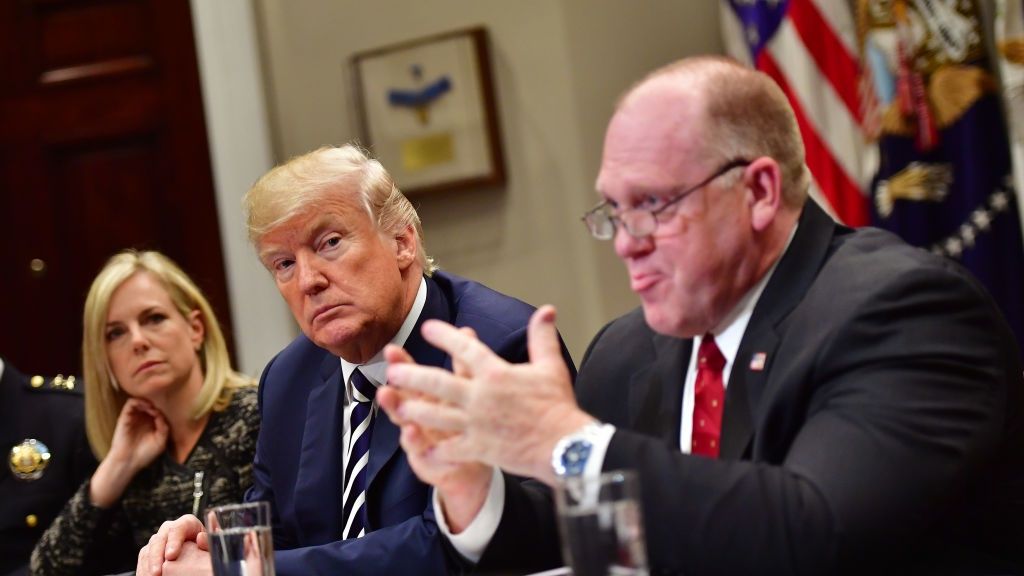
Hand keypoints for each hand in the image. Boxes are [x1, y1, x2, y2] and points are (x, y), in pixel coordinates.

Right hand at [90, 398, 168, 506]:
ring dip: (148, 401)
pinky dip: (139, 401)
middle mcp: (143, 418)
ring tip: (153, 408)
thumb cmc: (145, 454)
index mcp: (152, 423)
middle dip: (157, 402)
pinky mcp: (124, 417)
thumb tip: (161, 414)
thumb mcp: (161, 441)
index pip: (160, 409)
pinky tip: (146, 407)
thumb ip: (164, 427)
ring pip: (140, 400)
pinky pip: (130, 403)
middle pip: (150, 402)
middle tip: (161, 407)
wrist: (129, 462)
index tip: (170, 412)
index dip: (165, 408)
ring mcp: (134, 417)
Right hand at [137, 514, 206, 575]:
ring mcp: (159, 540)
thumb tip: (201, 537)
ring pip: (148, 549)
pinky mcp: (150, 551)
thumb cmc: (206, 549)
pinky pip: (143, 559)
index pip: (178, 528)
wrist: (198, 555)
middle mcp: (170, 529)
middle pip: (159, 539)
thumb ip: (209, 542)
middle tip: (158, 572)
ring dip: (148, 565)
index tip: (171, 556)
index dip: (173, 541)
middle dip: (157, 557)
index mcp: (187, 524)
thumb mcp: (211, 545)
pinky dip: (144, 569)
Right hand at [379, 327, 494, 531]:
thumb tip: (465, 331)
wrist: (471, 470)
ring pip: (405, 422)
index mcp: (429, 399)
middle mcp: (419, 417)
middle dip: (394, 382)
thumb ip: (464, 367)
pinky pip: (420, 452)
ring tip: (387, 396)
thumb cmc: (466, 427)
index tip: (393, 348)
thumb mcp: (466, 395)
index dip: (402, 363)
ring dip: (396, 409)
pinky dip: (415, 442)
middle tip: (387, 371)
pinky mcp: (427, 461)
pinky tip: (412, 431)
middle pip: (403, 397)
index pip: (413, 376)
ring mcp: (420, 439)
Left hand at [383, 305, 593, 485]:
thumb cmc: (558, 405)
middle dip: (412, 376)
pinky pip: (451, 448)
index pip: (464, 348)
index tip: (427, 328)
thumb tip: (547, 310)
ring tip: (399, 406)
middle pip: (438, 383)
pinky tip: (424, 446)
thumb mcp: (550, 366)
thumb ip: (542, 337)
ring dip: (415, 410)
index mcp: (496, 373)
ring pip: (437, 415)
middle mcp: (481, 396)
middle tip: (392, 371)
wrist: (564, 445)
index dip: (444, 336)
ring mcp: (477, 424)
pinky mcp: (479, 448)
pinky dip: (436, 448)